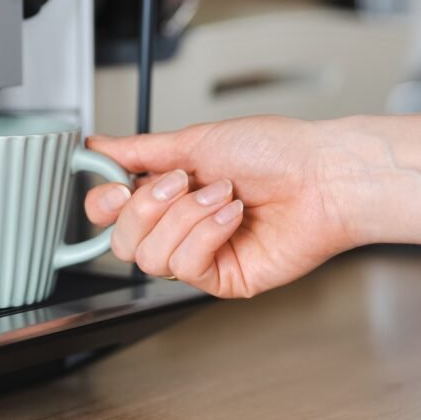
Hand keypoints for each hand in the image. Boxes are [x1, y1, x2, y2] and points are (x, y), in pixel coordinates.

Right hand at [83, 117, 362, 297]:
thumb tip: (99, 145)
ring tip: (221, 194)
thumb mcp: (196, 140)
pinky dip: (207, 233)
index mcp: (170, 191)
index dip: (104, 202)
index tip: (118, 183)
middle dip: (146, 208)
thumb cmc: (276, 152)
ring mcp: (202, 254)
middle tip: (180, 183)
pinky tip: (233, 216)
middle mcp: (181, 225)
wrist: (321, 175)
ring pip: (150, 257)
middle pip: (122, 242)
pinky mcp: (223, 279)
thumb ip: (140, 150)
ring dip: (185, 217)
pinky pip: (187, 267)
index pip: (110, 212)